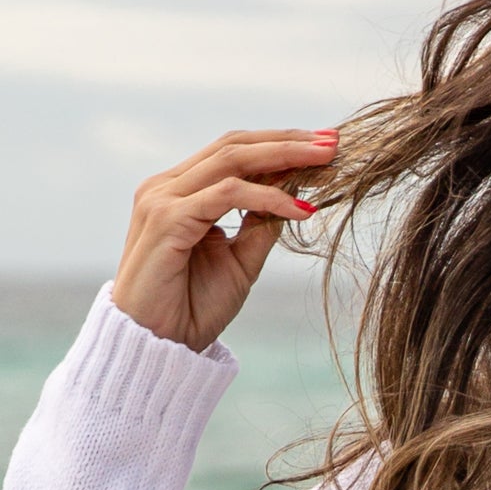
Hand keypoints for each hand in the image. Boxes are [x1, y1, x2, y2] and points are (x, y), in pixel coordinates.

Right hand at [113, 127, 340, 348]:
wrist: (157, 349)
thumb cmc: (191, 308)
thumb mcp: (239, 261)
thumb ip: (260, 224)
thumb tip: (296, 194)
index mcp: (178, 192)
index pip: (233, 152)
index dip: (279, 144)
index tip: (325, 146)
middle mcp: (165, 187)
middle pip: (234, 146)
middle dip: (288, 141)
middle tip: (333, 141)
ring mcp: (162, 200)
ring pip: (231, 160)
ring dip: (284, 156)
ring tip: (326, 160)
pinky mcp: (166, 219)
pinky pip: (226, 195)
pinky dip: (267, 197)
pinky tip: (300, 208)